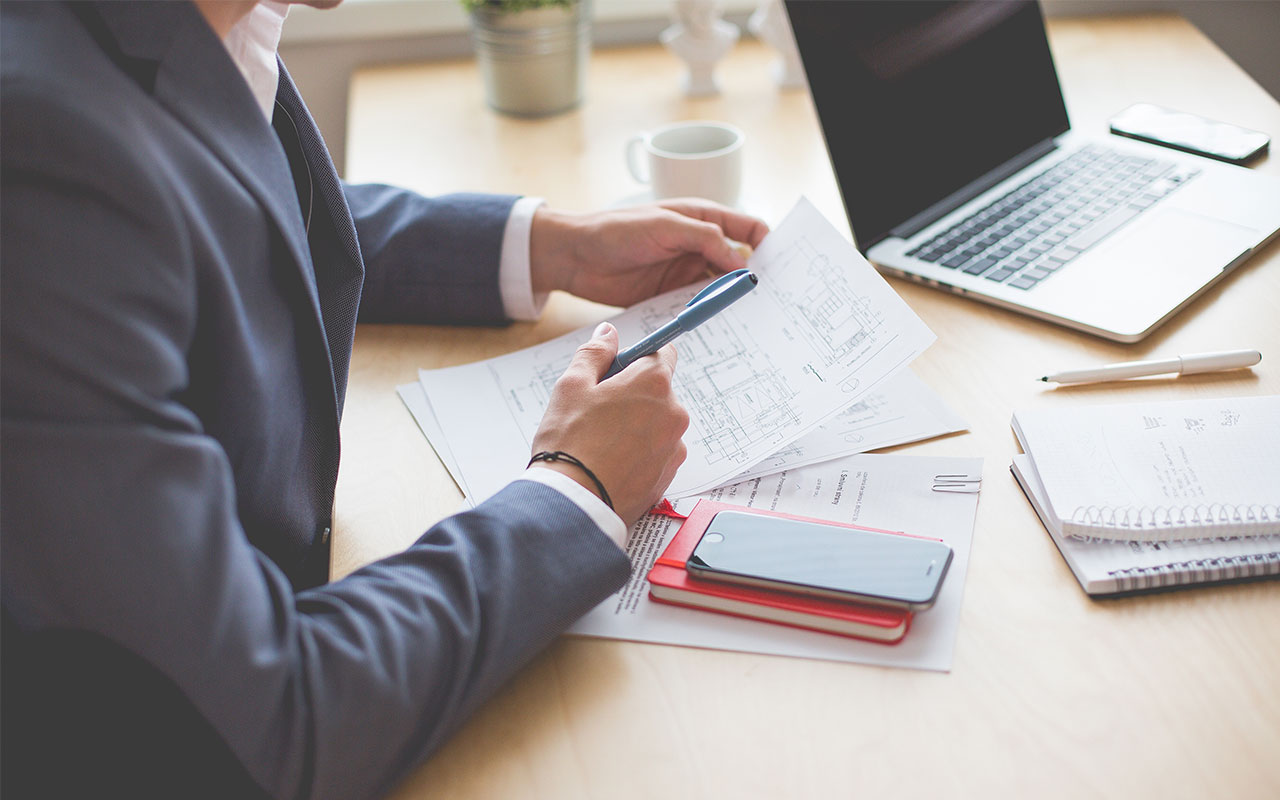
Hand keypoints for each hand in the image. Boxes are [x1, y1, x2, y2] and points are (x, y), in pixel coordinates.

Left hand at [529, 198, 769, 307]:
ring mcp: (686, 271)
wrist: (574, 256)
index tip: (780, 266)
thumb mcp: (664, 226)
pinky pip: (698, 306)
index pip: (748, 227)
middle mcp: (699, 245)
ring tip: (750, 318)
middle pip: (738, 262)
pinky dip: (709, 314)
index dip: (768, 243)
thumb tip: (739, 260)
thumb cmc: (616, 230)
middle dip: (754, 278)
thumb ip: (704, 238)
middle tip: (770, 300)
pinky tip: (718, 326)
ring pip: (720, 287)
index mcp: (702, 218)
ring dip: (731, 300)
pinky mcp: (671, 295)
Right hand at [530, 322, 688, 524]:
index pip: (663, 352)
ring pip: (657, 424)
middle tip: (598, 411)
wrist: (574, 503)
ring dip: (638, 426)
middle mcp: (674, 412)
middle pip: (659, 391)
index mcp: (654, 383)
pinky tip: (612, 463)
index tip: (619, 369)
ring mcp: (674, 447)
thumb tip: (608, 333)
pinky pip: (657, 453)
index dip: (638, 358)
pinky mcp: (669, 475)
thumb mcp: (571, 386)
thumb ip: (594, 353)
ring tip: (602, 443)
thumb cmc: (569, 442)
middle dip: (633, 395)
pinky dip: (640, 453)